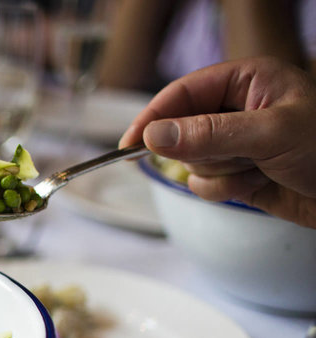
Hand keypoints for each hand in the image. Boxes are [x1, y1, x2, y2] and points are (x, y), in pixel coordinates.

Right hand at [120, 57, 315, 228]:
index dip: (154, 116)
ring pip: (191, 163)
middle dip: (202, 151)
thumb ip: (209, 134)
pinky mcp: (238, 175)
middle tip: (236, 156)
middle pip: (181, 131)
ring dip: (220, 174)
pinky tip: (258, 186)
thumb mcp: (270, 134)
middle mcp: (237, 110)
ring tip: (258, 170)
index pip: (183, 92)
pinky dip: (227, 191)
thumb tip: (155, 135)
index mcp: (248, 81)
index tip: (130, 144)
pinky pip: (205, 185)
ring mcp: (236, 144)